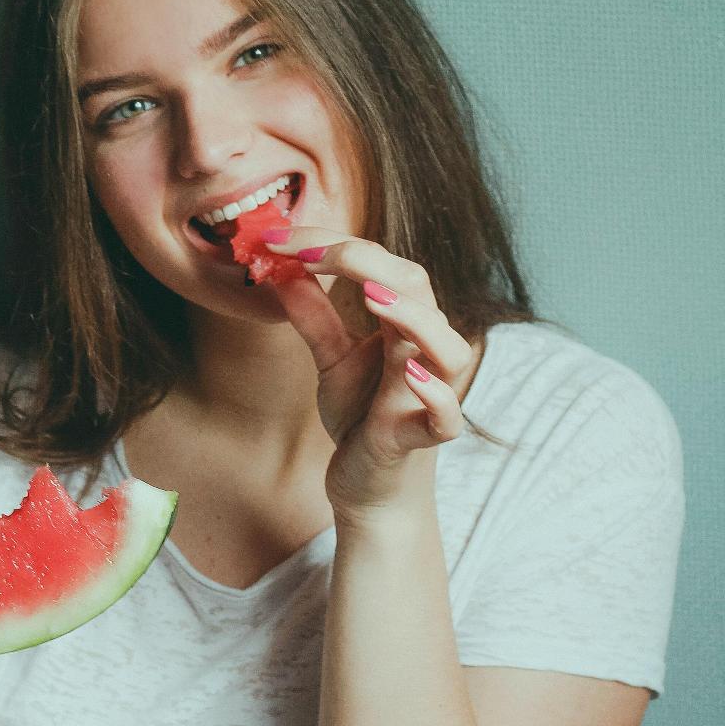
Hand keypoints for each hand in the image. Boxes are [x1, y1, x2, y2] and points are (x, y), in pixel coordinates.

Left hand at [263, 227, 477, 516]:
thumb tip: (283, 271)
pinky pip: (446, 416)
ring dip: (413, 318)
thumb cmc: (361, 417)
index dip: (332, 246)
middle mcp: (424, 351)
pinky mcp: (423, 438)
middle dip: (364, 261)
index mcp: (403, 324)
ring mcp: (429, 394)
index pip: (379, 266)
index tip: (279, 239)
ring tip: (372, 294)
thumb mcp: (331, 361)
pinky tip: (407, 374)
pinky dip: (433, 395)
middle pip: (416, 289)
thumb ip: (314, 318)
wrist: (369, 487)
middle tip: (308, 250)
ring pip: (446, 347)